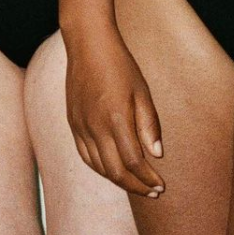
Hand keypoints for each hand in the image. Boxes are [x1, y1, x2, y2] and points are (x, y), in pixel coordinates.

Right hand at [64, 29, 163, 197]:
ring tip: (135, 183)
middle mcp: (95, 125)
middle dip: (135, 185)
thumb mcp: (141, 90)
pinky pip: (84, 154)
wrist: (87, 43)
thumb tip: (156, 155)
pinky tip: (112, 168)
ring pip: (98, 166)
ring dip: (118, 179)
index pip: (133, 162)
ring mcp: (80, 124)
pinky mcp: (72, 121)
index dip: (148, 179)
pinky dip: (99, 167)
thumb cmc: (119, 64)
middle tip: (152, 191)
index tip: (161, 186)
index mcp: (116, 117)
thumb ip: (149, 124)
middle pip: (114, 171)